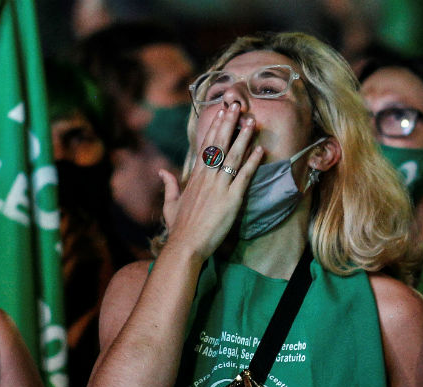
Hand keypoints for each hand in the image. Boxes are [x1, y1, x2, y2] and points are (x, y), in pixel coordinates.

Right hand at [160, 103, 263, 259]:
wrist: (185, 245)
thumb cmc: (178, 228)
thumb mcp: (170, 205)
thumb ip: (168, 186)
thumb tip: (162, 171)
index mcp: (194, 178)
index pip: (205, 146)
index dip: (215, 128)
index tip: (221, 113)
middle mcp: (206, 178)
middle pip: (218, 145)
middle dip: (228, 123)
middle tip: (236, 105)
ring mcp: (219, 187)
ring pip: (232, 156)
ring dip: (243, 138)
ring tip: (251, 121)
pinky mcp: (231, 199)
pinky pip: (243, 176)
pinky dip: (252, 162)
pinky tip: (260, 150)